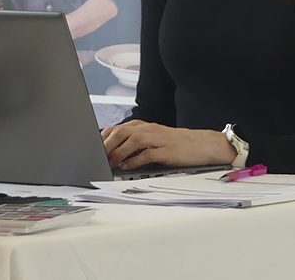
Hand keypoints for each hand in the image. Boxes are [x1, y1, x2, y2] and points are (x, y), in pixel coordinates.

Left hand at [101, 120, 235, 169]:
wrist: (201, 145)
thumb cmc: (176, 144)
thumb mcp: (152, 139)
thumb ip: (135, 144)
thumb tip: (114, 153)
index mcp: (144, 126)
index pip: (118, 128)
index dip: (104, 138)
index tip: (93, 148)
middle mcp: (149, 130)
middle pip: (122, 132)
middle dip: (107, 145)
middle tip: (98, 157)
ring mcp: (158, 139)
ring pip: (132, 141)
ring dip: (118, 152)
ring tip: (109, 163)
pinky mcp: (166, 151)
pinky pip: (147, 154)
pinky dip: (134, 160)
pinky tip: (126, 166)